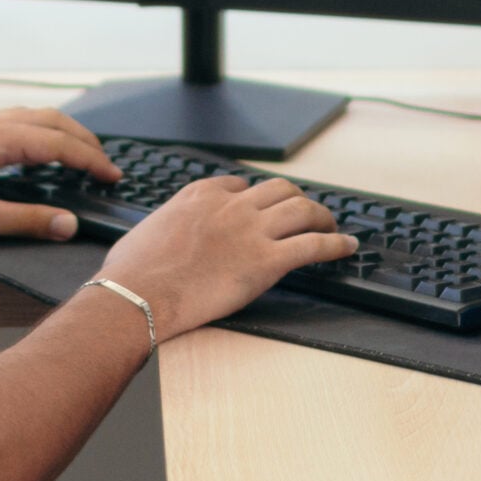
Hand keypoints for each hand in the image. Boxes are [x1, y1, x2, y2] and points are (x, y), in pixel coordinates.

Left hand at [0, 108, 121, 240]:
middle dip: (84, 142)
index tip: (112, 176)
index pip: (59, 144)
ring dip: (65, 134)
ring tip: (84, 156)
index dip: (90, 160)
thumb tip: (69, 224)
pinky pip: (20, 122)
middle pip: (53, 121)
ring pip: (37, 118)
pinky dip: (44, 133)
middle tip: (106, 166)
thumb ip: (26, 220)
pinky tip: (43, 152)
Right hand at [98, 176, 351, 340]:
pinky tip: (347, 247)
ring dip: (323, 216)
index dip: (257, 197)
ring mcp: (251, 231)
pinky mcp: (267, 261)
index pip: (240, 185)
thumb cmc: (133, 272)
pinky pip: (313, 246)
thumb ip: (168, 225)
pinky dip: (336, 244)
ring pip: (303, 209)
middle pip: (280, 190)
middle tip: (306, 213)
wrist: (138, 295)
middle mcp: (231, 206)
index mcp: (200, 195)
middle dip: (297, 199)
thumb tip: (164, 236)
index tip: (263, 208)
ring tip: (332, 226)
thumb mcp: (148, 231)